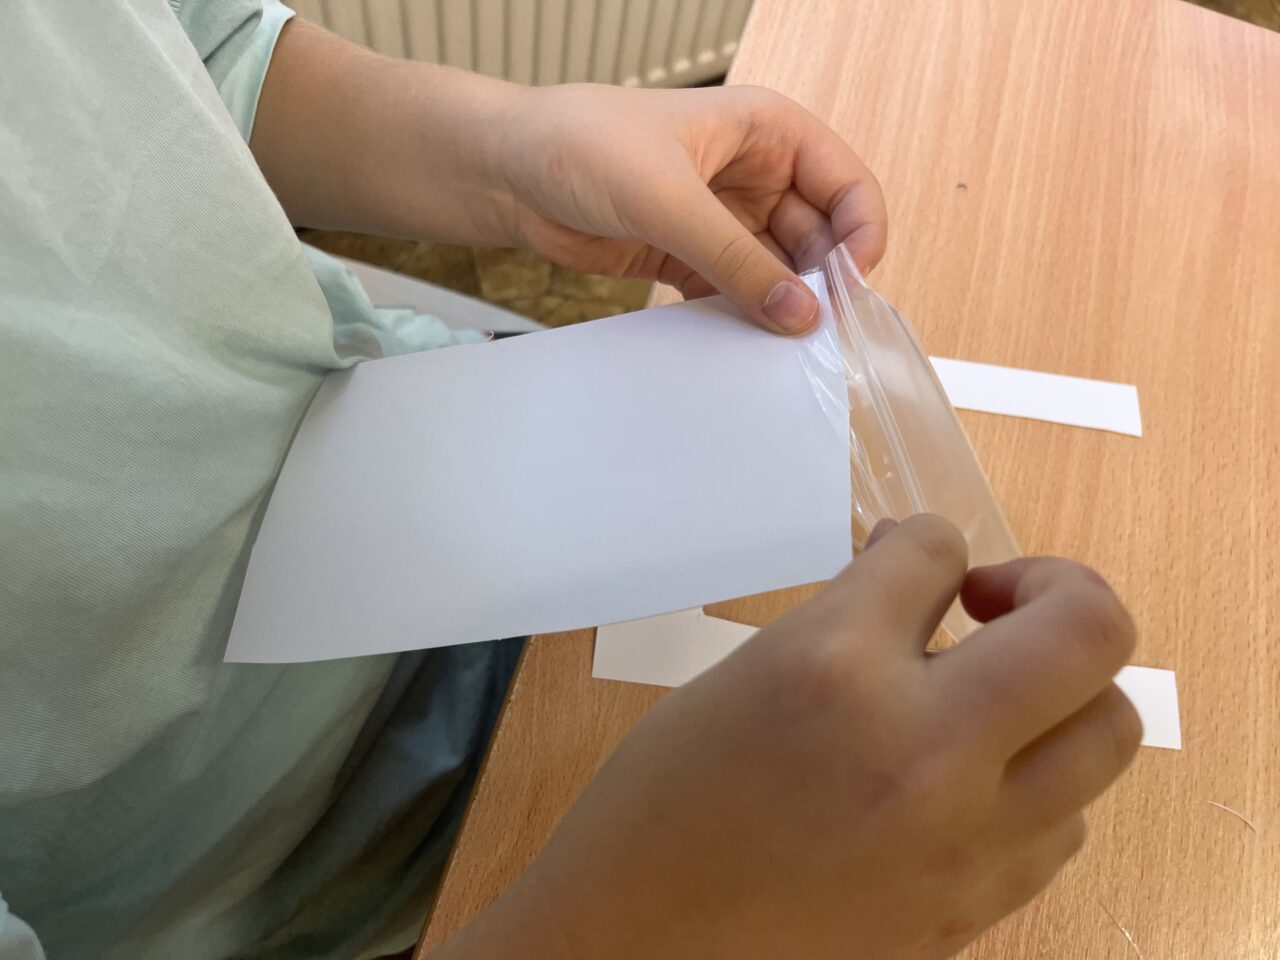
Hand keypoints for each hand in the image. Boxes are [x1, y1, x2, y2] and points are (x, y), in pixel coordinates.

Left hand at [256, 25, 883, 335]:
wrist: (507, 172)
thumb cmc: (581, 145)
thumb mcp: (667, 198)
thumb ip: (736, 259)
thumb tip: (800, 312)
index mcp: (768, 131)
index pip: (846, 185)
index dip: (861, 235)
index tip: (852, 288)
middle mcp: (755, 175)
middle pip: (818, 237)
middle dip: (821, 283)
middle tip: (816, 335)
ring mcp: (723, 219)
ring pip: (777, 272)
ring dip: (779, 307)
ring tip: (777, 348)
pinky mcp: (690, 256)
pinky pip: (735, 293)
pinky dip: (740, 318)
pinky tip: (737, 344)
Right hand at [439, 516, 1140, 959]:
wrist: (636, 945)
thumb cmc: (663, 802)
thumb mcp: (746, 673)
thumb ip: (847, 614)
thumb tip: (917, 571)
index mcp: (835, 671)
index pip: (939, 549)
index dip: (929, 542)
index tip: (922, 570)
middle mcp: (921, 752)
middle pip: (1091, 633)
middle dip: (1059, 592)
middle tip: (1000, 611)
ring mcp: (962, 844)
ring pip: (1107, 734)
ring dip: (1059, 697)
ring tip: (992, 703)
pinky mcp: (974, 911)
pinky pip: (1064, 827)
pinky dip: (1037, 787)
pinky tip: (972, 786)